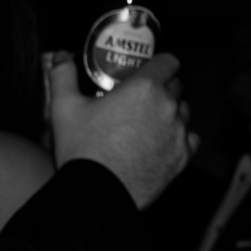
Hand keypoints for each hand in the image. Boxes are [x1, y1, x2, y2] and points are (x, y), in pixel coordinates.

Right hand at [43, 50, 193, 208]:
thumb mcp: (65, 108)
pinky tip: (159, 143)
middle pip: (176, 87)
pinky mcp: (182, 157)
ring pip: (183, 112)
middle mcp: (167, 107)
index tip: (148, 70)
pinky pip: (190, 139)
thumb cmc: (82, 149)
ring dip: (170, 113)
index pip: (168, 61)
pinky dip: (178, 139)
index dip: (158, 63)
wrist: (97, 193)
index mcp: (144, 88)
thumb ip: (63, 76)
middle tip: (139, 100)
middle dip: (161, 89)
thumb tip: (60, 57)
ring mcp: (178, 133)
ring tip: (148, 124)